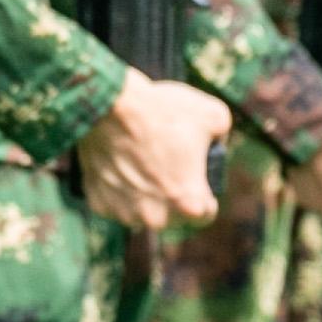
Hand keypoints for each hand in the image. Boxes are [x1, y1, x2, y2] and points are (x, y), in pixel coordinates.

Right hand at [78, 74, 230, 227]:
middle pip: (172, 215)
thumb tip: (216, 143)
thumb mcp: (213, 114)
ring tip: (139, 160)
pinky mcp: (99, 204)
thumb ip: (222, 135)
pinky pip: (113, 201)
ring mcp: (124, 214)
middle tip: (164, 163)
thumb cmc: (161, 110)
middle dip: (171, 194)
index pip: (205, 215)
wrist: (108, 103)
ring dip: (143, 194)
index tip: (196, 179)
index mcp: (189, 204)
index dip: (204, 195)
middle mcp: (157, 218)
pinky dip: (116, 187)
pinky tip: (117, 162)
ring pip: (141, 210)